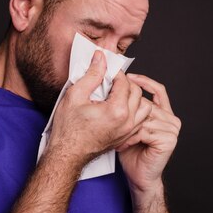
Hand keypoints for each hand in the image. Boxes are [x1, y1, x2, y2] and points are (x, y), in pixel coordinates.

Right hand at [46, 51, 144, 166]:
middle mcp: (127, 122)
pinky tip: (119, 107)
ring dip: (133, 96)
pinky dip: (134, 110)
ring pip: (144, 106)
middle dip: (125, 82)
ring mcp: (128, 131)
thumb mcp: (75, 95)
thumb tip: (100, 58)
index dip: (115, 72)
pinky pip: (139, 119)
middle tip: (110, 79)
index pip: (124, 82)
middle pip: (137, 92)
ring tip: (117, 93)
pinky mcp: (126, 137)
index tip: (105, 68)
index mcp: (116, 110)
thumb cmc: (68, 129)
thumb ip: (91, 75)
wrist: (67, 154)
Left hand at [117, 74, 181, 196]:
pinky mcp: (169, 139)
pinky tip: (123, 145)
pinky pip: (144, 130)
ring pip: (144, 117)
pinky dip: (131, 137)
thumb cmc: (131, 152)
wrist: (139, 176)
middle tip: (111, 118)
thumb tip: (115, 88)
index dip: (143, 82)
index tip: (127, 77)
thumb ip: (129, 108)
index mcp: (164, 113)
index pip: (158, 90)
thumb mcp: (128, 125)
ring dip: (127, 128)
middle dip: (127, 109)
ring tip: (117, 138)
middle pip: (146, 103)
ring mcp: (172, 129)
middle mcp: (171, 119)